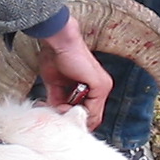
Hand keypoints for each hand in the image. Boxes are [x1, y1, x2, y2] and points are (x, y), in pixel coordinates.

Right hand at [35, 14, 112, 128]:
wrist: (59, 42)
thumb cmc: (56, 57)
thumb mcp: (56, 86)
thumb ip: (59, 101)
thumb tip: (57, 115)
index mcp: (94, 85)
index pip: (89, 112)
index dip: (73, 118)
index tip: (58, 116)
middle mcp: (102, 86)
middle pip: (93, 116)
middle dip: (73, 118)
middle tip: (58, 114)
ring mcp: (103, 86)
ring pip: (93, 116)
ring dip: (72, 115)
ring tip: (59, 107)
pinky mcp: (100, 85)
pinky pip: (91, 110)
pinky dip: (74, 111)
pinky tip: (64, 104)